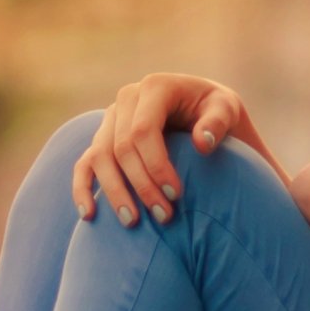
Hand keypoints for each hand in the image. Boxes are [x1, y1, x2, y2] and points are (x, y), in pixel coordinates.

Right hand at [72, 73, 247, 226]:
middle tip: (164, 217)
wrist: (202, 113)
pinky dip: (83, 189)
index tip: (177, 195)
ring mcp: (110, 120)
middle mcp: (126, 99)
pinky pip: (84, 164)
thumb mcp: (227, 110)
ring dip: (114, 193)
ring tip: (132, 223)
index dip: (156, 165)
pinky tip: (90, 214)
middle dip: (141, 185)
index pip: (143, 130)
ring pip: (99, 158)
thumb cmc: (216, 113)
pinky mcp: (102, 139)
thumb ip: (218, 122)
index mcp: (155, 87)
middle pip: (121, 148)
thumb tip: (202, 144)